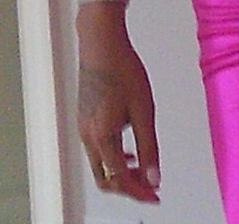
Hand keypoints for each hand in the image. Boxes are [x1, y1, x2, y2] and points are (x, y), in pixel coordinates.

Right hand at [77, 9, 160, 203]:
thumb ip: (148, 147)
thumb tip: (153, 177)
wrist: (102, 43)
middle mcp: (88, 136)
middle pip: (105, 178)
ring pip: (99, 164)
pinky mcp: (84, 116)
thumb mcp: (144, 110)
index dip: (139, 191)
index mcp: (102, 138)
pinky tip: (128, 145)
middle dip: (127, 187)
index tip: (156, 196)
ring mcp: (83, 126)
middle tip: (149, 187)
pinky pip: (96, 148)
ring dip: (120, 171)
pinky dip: (113, 155)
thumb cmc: (123, 70)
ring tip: (142, 167)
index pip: (120, 179)